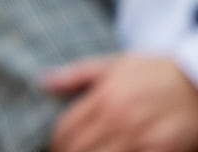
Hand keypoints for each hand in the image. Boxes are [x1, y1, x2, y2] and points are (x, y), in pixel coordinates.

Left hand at [45, 54, 197, 151]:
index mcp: (104, 97)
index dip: (56, 142)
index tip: (55, 147)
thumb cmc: (157, 72)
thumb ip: (77, 75)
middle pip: (80, 148)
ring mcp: (142, 137)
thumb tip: (43, 83)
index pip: (67, 128)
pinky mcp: (163, 150)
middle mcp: (119, 119)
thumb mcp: (115, 65)